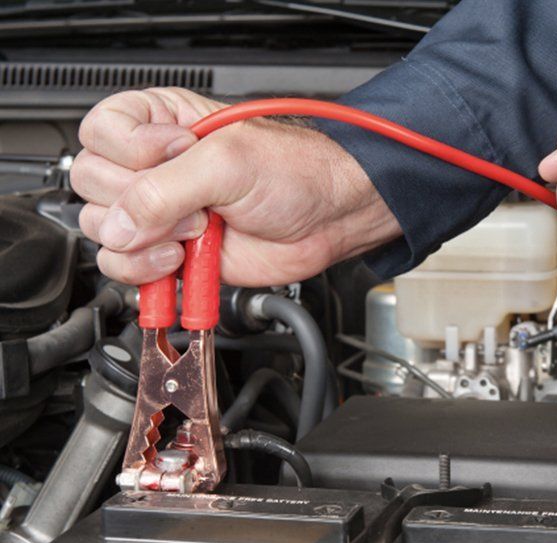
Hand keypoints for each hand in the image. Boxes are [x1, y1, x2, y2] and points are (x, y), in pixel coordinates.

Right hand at [72, 87, 400, 285]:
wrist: (329, 217)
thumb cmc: (295, 172)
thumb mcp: (227, 164)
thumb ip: (164, 191)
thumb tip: (117, 226)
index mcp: (160, 124)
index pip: (99, 133)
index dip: (131, 152)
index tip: (176, 156)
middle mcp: (153, 167)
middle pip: (92, 187)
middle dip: (140, 203)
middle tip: (194, 204)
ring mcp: (161, 212)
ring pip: (104, 232)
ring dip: (144, 241)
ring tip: (194, 234)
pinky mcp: (172, 251)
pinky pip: (126, 267)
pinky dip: (145, 271)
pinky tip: (180, 260)